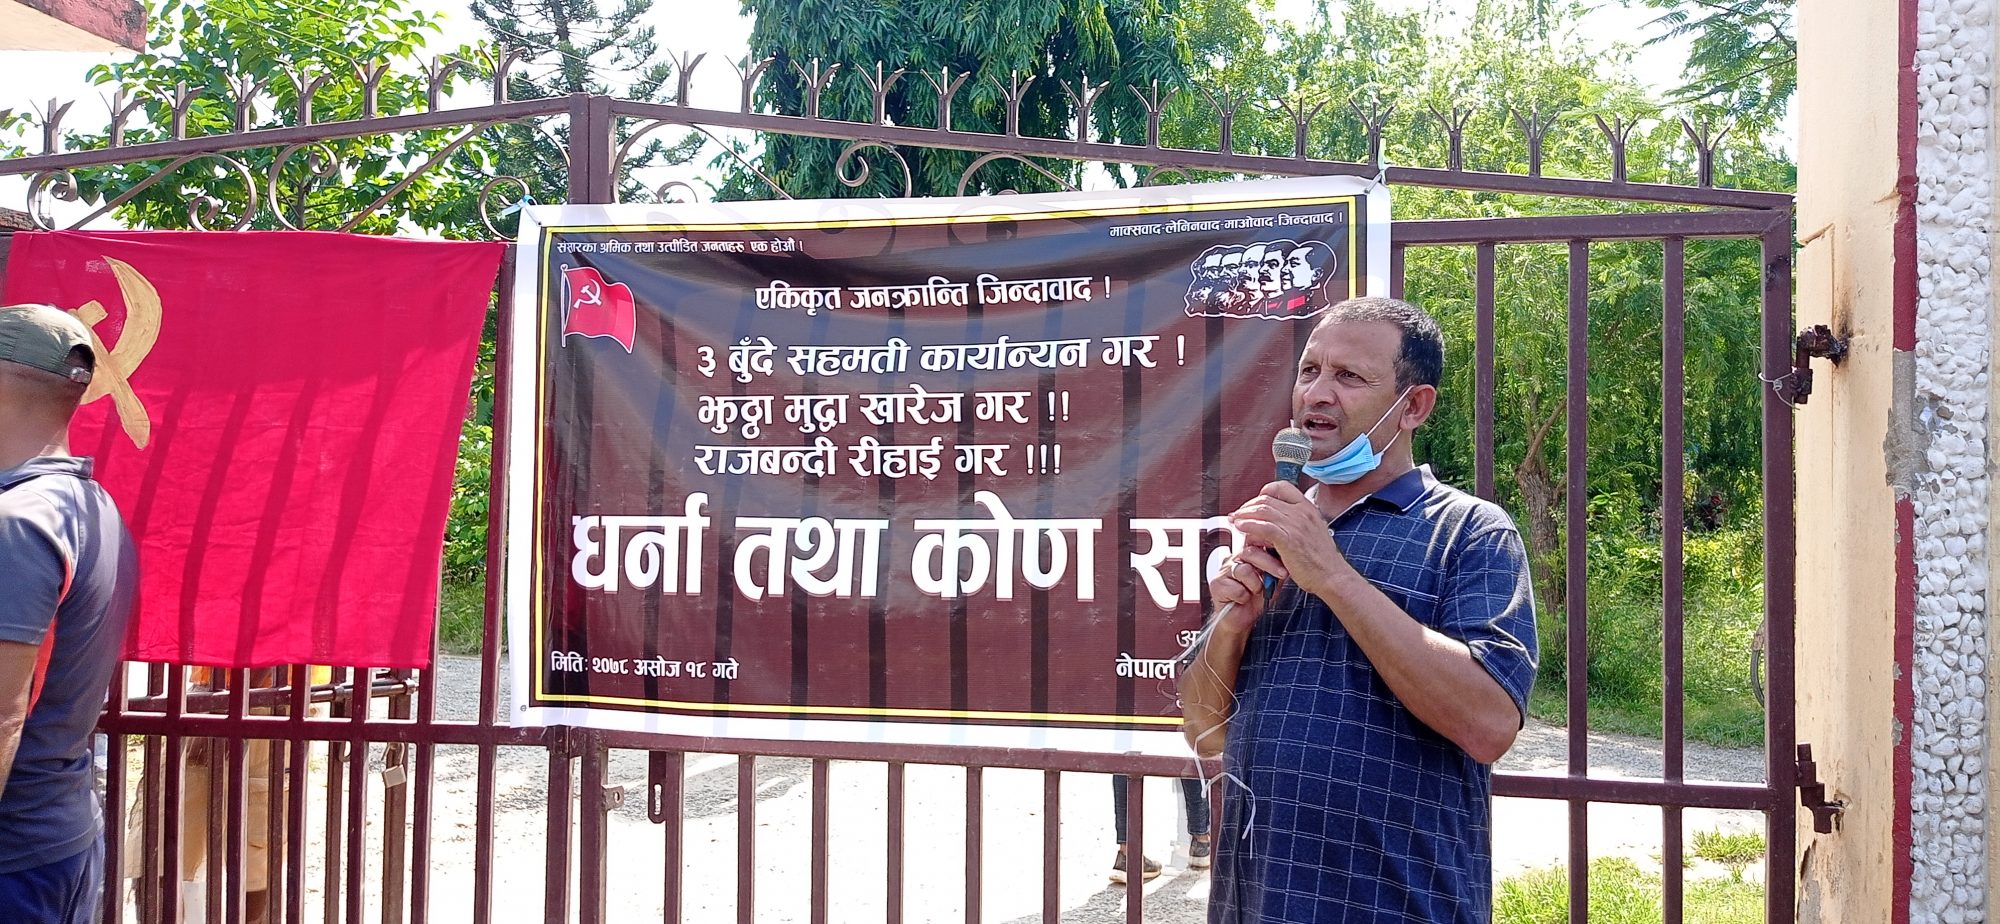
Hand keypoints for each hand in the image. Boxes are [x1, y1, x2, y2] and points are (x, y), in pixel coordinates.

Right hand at [1207, 521, 1290, 636]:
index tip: (1285, 556)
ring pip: (1244, 571)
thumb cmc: (1254, 601)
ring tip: (1253, 593)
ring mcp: (1223, 571)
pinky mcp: (1216, 584)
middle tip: (1282, 574)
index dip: (1271, 550)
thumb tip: (1287, 557)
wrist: (1241, 621)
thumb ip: (1275, 569)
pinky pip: (1237, 589)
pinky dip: (1243, 598)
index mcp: (1245, 557)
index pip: (1257, 545)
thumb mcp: (1271, 583)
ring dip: (1255, 586)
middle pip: (1250, 553)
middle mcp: (1233, 560)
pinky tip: (1241, 600)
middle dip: (1269, 564)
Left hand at [1228, 481, 1349, 600]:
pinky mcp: (1290, 540)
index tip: (1254, 503)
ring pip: (1263, 510)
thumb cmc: (1321, 559)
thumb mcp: (1311, 532)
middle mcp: (1302, 512)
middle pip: (1267, 499)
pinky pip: (1264, 527)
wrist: (1333, 576)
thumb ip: (1296, 522)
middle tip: (1238, 514)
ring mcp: (1296, 525)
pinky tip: (1241, 528)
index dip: (1264, 492)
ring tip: (1235, 521)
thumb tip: (1276, 520)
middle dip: (1248, 505)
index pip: (1282, 487)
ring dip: (1244, 514)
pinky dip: (1249, 525)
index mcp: (1308, 508)